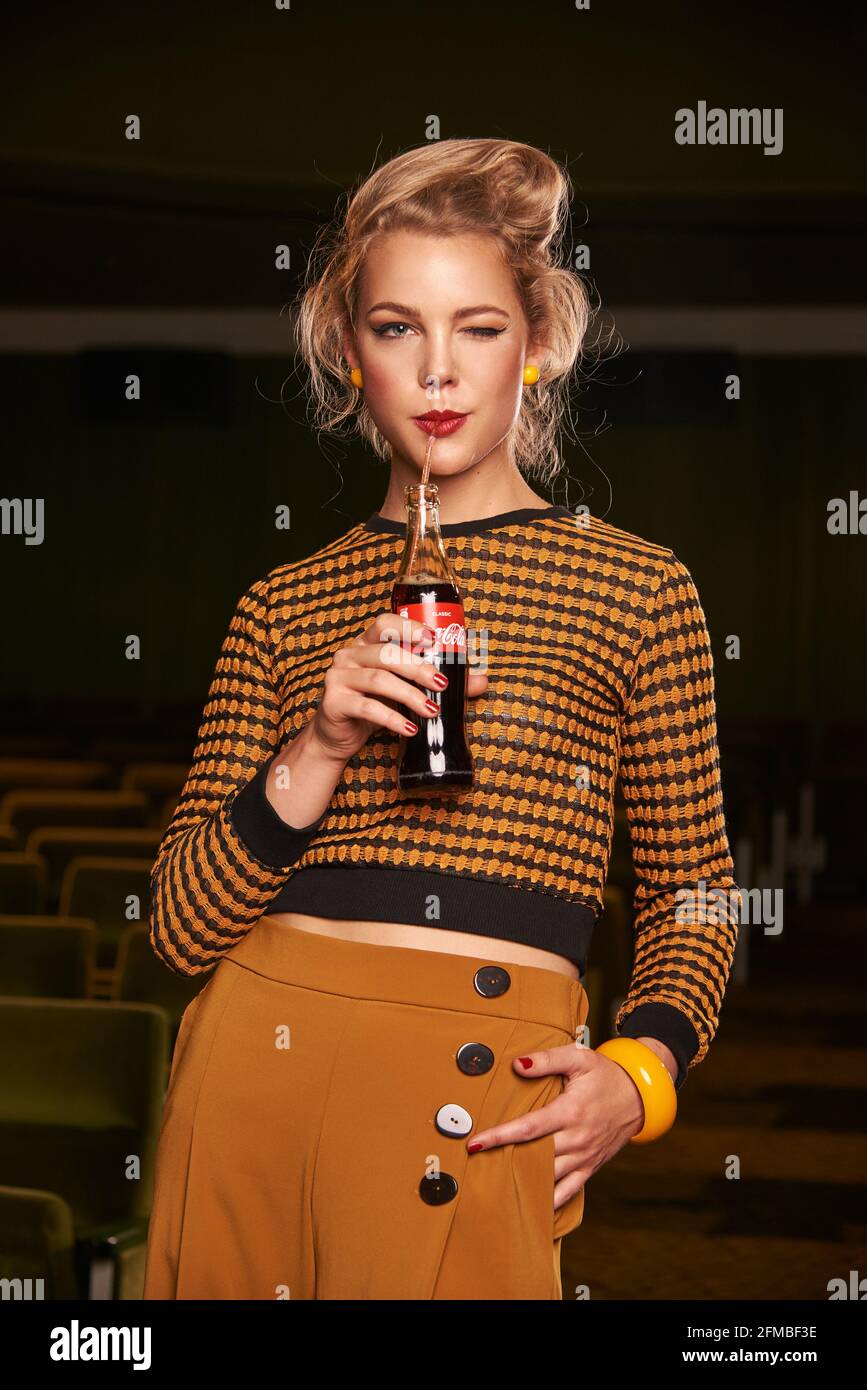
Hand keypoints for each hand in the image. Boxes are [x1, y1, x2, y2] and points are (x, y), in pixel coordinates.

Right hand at [310, 610, 488, 763]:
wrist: (338, 735)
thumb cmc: (373, 705)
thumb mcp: (404, 690)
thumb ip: (437, 682)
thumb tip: (481, 680)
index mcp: (366, 643)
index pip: (384, 623)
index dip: (408, 627)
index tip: (433, 638)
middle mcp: (349, 654)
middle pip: (386, 653)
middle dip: (418, 668)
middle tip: (442, 684)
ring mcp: (338, 677)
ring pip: (378, 680)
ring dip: (409, 695)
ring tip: (431, 710)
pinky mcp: (334, 702)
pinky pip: (366, 708)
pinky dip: (391, 719)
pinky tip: (409, 728)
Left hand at [465, 1042, 652, 1212]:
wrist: (640, 1096)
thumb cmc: (606, 1075)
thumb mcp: (579, 1058)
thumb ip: (548, 1059)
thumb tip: (518, 1064)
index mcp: (570, 1111)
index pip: (528, 1128)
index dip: (500, 1136)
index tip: (475, 1144)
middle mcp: (576, 1138)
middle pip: (534, 1155)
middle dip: (504, 1160)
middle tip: (474, 1165)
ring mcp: (584, 1157)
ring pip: (548, 1177)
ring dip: (522, 1181)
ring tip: (492, 1184)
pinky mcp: (590, 1167)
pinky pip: (568, 1191)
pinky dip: (550, 1201)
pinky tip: (529, 1205)